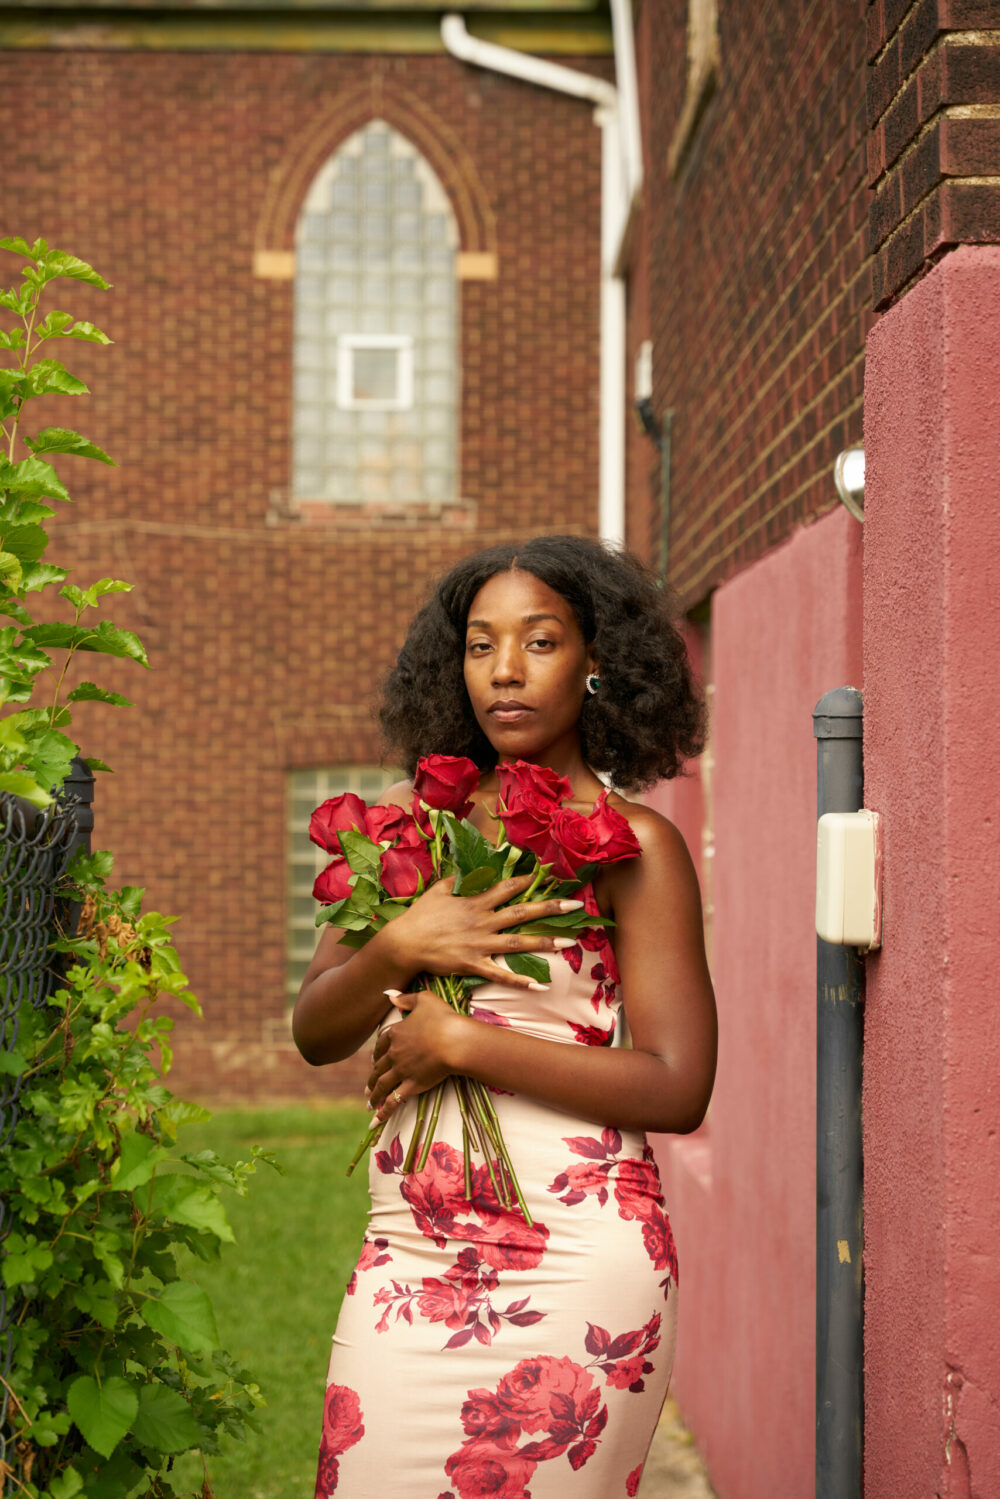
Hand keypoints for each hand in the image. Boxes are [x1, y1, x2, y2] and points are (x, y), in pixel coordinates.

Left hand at [366, 989, 463, 1119]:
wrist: (455, 1041)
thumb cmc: (443, 1017)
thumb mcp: (424, 999)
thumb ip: (406, 998)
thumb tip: (388, 994)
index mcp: (396, 1033)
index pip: (381, 1043)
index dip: (377, 1052)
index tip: (374, 1058)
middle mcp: (394, 1053)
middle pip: (378, 1066)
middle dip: (372, 1077)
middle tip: (368, 1086)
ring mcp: (401, 1071)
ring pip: (381, 1085)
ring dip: (373, 1095)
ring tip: (369, 1103)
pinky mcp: (411, 1086)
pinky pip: (393, 1101)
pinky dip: (383, 1112)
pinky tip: (375, 1121)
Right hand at [380, 873, 582, 991]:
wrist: (404, 943)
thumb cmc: (420, 916)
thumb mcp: (438, 890)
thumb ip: (457, 880)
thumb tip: (468, 869)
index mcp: (476, 902)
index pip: (507, 888)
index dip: (527, 880)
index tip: (547, 875)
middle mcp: (483, 921)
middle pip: (522, 912)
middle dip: (550, 907)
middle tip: (576, 906)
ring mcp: (480, 944)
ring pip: (518, 942)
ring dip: (545, 942)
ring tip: (570, 942)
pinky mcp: (474, 964)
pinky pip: (501, 974)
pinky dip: (521, 981)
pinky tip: (540, 986)